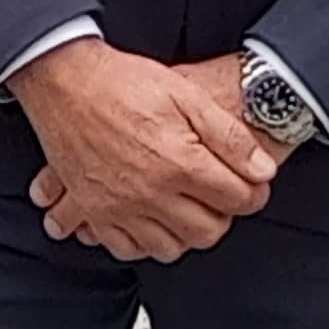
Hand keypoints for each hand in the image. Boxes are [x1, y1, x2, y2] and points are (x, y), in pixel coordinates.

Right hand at [16, 40, 276, 261]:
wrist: (65, 80)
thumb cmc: (123, 82)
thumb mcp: (187, 95)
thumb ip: (230, 136)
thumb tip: (263, 170)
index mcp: (180, 163)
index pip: (237, 200)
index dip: (253, 193)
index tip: (251, 185)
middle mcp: (151, 193)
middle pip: (207, 232)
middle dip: (222, 216)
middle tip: (219, 195)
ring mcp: (119, 206)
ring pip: (170, 247)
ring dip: (185, 233)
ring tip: (187, 208)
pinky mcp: (93, 210)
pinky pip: (126, 249)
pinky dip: (142, 243)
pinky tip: (150, 221)